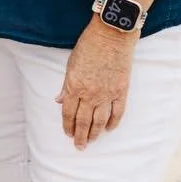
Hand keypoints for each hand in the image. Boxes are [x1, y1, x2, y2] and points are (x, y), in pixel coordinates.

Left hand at [56, 18, 136, 149]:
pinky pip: (117, 113)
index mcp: (74, 86)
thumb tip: (59, 100)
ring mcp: (107, 94)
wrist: (112, 34)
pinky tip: (108, 129)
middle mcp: (90, 94)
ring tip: (91, 141)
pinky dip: (112, 123)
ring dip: (95, 133)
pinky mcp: (121, 91)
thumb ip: (66, 85)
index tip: (67, 133)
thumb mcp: (71, 63)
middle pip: (84, 121)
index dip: (68, 125)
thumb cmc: (89, 45)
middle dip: (80, 135)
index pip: (69, 112)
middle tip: (79, 146)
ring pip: (99, 121)